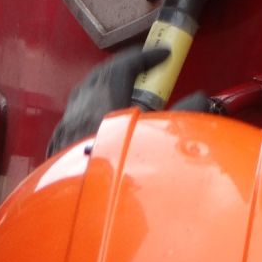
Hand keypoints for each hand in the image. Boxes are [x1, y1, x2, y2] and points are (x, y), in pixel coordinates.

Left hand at [47, 44, 209, 156]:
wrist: (86, 205)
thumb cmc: (121, 171)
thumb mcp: (160, 136)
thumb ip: (184, 114)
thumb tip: (201, 98)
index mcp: (104, 97)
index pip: (125, 64)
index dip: (147, 56)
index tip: (164, 55)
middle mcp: (81, 106)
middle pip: (101, 75)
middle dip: (124, 67)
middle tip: (143, 70)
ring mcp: (66, 127)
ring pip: (84, 96)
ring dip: (104, 89)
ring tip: (123, 95)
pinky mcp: (59, 147)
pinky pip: (75, 118)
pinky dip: (90, 111)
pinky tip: (101, 124)